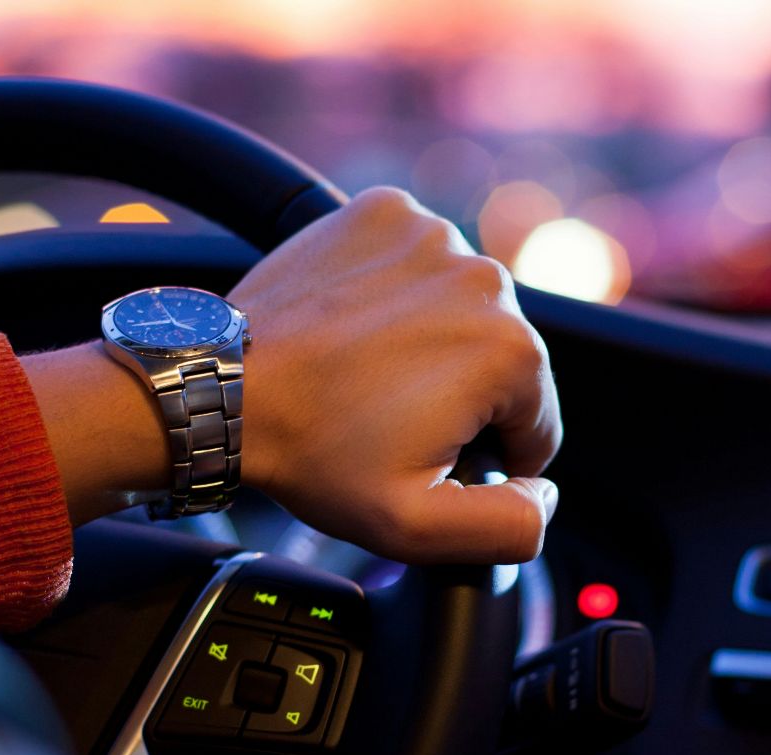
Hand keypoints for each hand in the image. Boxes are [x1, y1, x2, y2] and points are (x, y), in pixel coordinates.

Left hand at [231, 186, 561, 563]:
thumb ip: (508, 526)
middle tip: (382, 419)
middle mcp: (486, 278)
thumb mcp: (416, 526)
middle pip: (501, 360)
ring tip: (363, 374)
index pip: (535, 423)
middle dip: (456, 396)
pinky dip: (394, 291)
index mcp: (512, 352)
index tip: (421, 455)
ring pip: (459, 309)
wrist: (225, 388)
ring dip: (428, 340)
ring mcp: (433, 235)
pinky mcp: (385, 212)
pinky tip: (353, 326)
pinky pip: (415, 262)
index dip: (483, 457)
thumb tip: (545, 495)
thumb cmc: (312, 453)